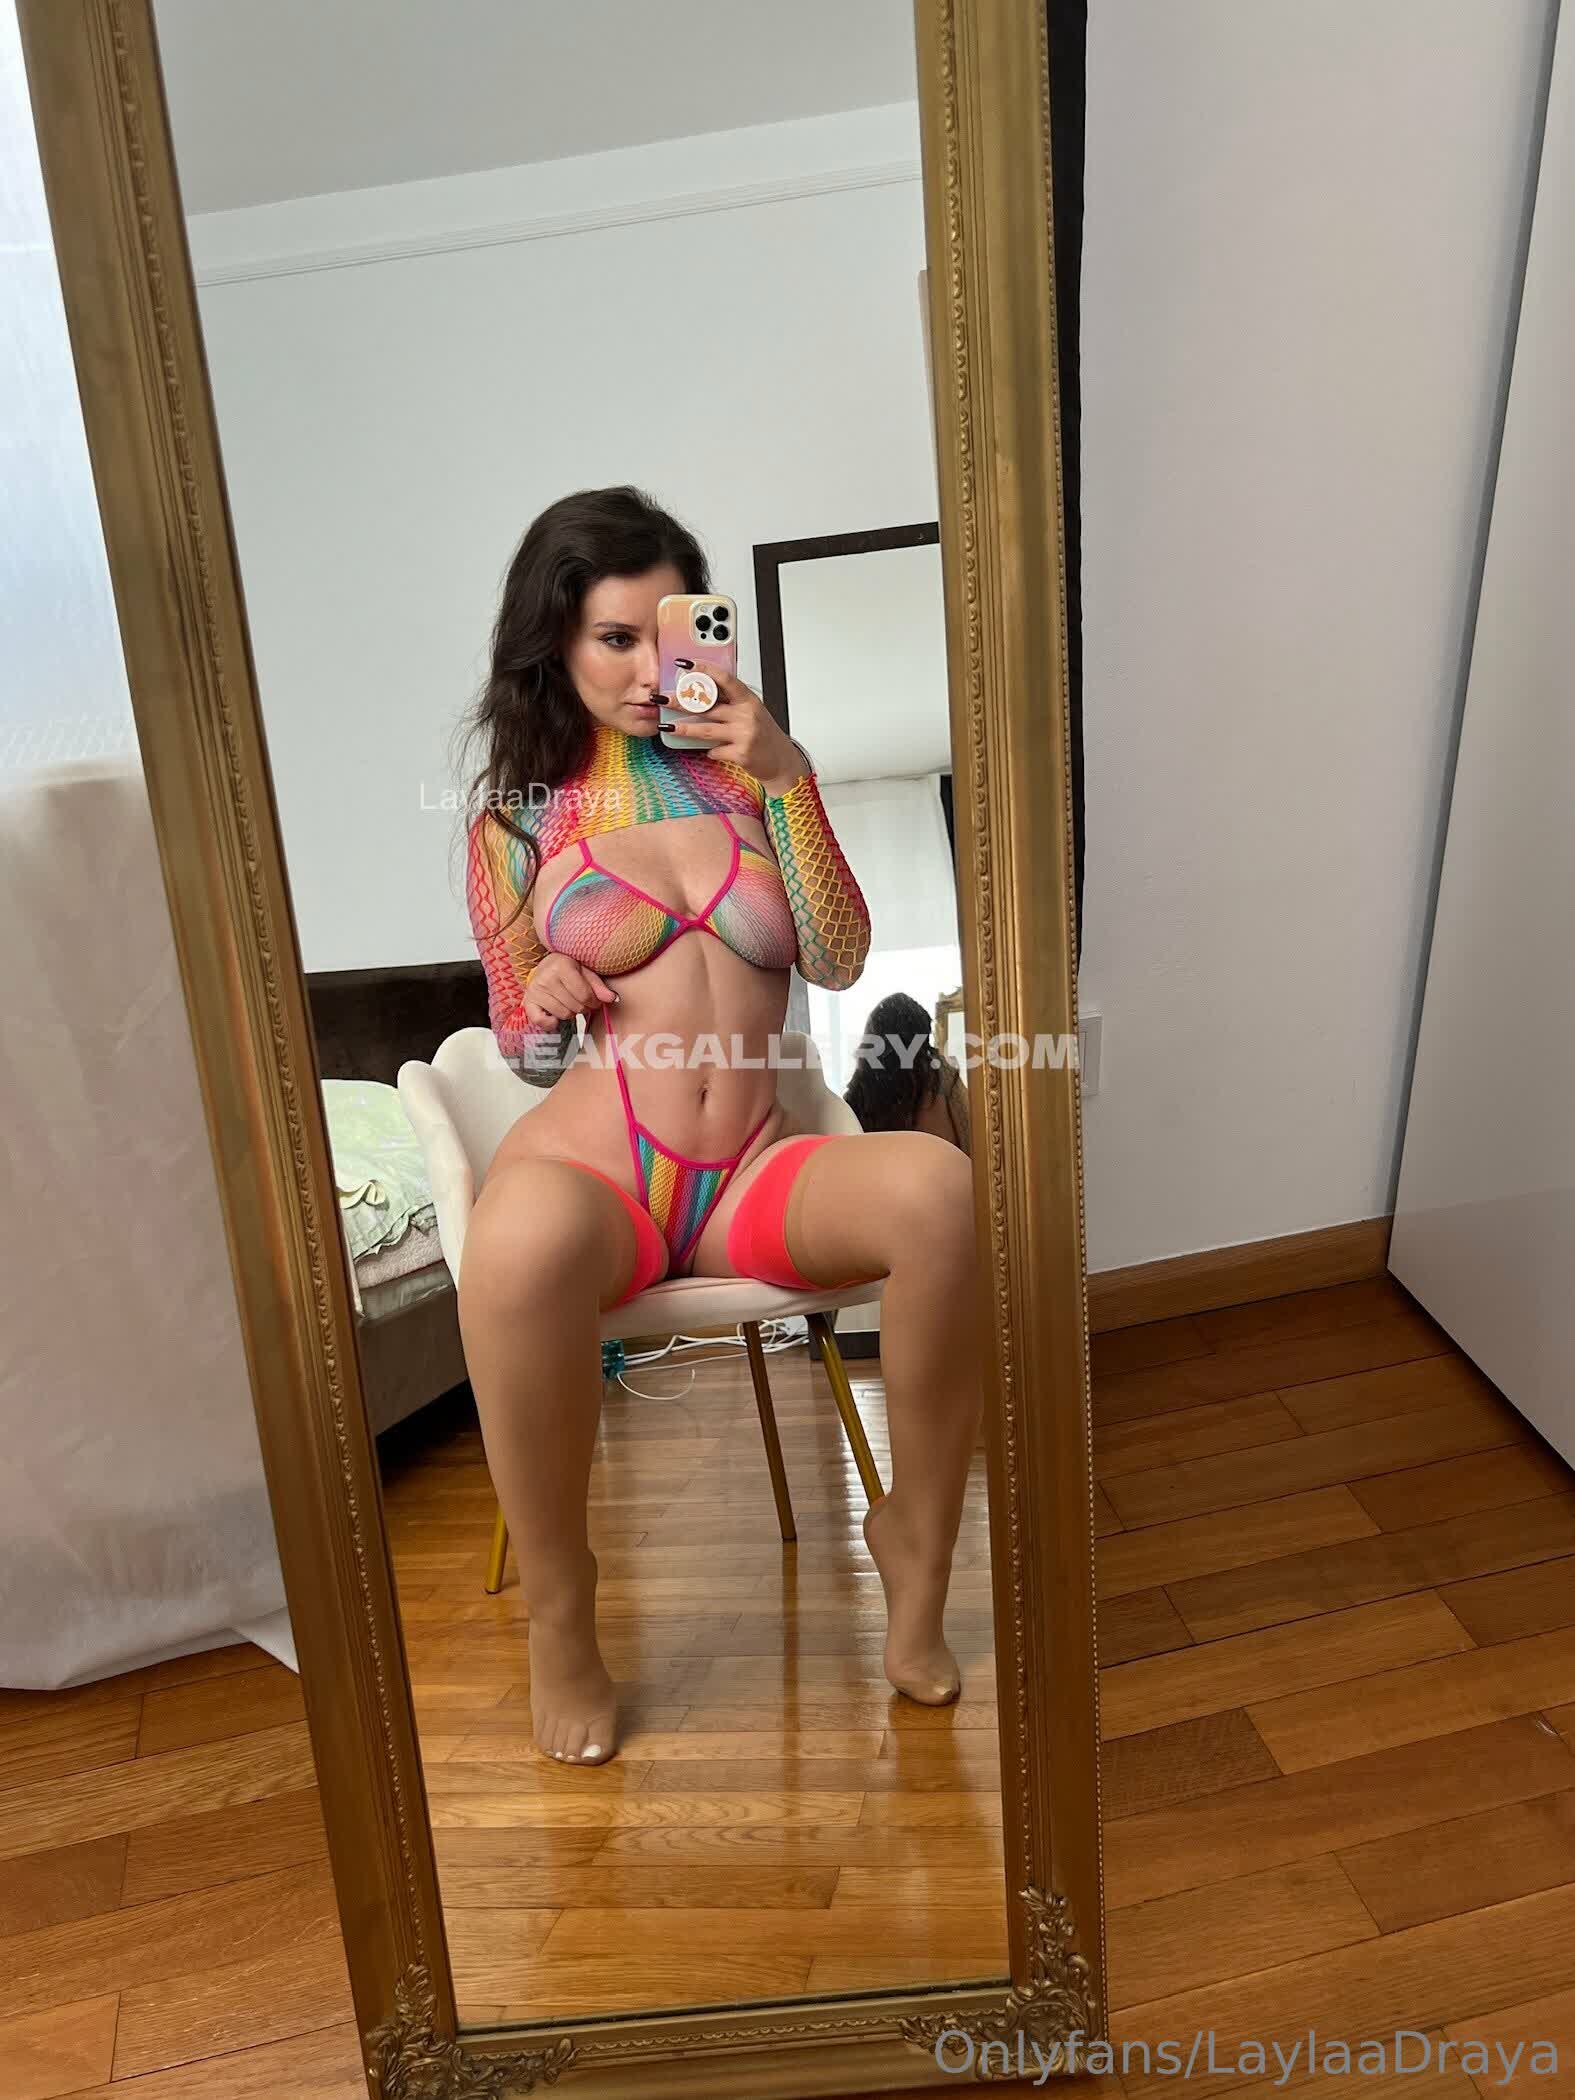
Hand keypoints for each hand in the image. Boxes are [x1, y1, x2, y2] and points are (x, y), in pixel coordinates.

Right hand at [522, 952, 616, 1029]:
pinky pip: (542, 1022)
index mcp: (562, 966)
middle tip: (582, 1001)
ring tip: (569, 1003)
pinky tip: (555, 1015)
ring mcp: (535, 991)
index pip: (585, 995)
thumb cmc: (569, 969)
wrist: (545, 966)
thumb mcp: (586, 971)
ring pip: (564, 1015)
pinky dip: (551, 1023)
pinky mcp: (528, 1002)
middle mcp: (546, 978)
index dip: (594, 1001)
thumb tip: (613, 998)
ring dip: (571, 1013)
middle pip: (575, 1006)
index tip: (594, 1000)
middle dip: (584, 1007)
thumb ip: (599, 986)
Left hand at [663, 666, 806, 795]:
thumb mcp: (750, 711)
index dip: (704, 669)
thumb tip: (699, 693)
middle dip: (681, 701)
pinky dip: (709, 751)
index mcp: (748, 699)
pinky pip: (715, 751)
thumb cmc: (763, 734)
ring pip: (706, 729)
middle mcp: (746, 714)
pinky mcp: (741, 754)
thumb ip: (730, 702)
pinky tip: (709, 751)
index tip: (686, 664)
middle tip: (662, 698)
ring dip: (683, 728)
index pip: (724, 679)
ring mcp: (744, 734)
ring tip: (667, 726)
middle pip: (708, 705)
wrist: (781, 761)